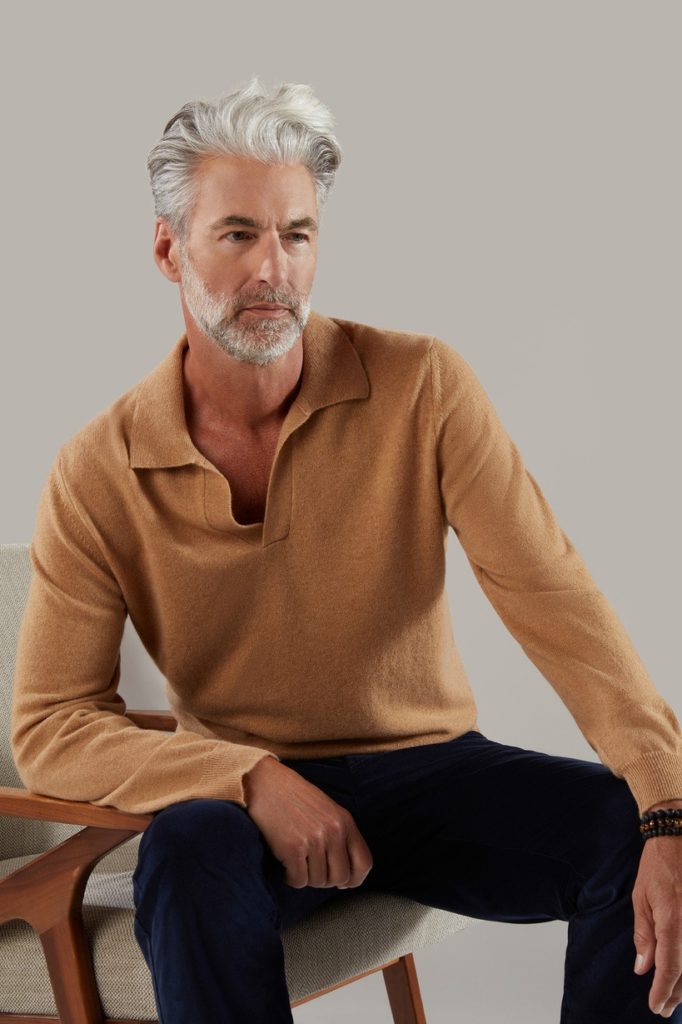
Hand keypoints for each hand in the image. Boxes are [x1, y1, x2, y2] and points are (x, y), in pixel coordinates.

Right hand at [242, 756, 373, 889]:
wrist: (266, 783)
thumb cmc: (295, 798)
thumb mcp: (328, 810)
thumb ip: (340, 836)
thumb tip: (346, 876)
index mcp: (345, 821)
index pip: (364, 863)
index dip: (354, 879)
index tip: (343, 882)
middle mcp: (333, 831)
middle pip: (341, 878)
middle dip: (325, 880)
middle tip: (311, 869)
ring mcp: (313, 840)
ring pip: (318, 881)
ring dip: (305, 876)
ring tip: (296, 860)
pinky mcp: (292, 848)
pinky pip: (298, 881)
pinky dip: (290, 878)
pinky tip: (285, 863)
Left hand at [632, 799, 681, 1016]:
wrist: (679, 838)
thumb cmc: (657, 867)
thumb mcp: (641, 899)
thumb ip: (645, 936)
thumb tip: (643, 969)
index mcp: (673, 922)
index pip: (669, 968)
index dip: (662, 991)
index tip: (655, 1007)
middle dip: (676, 994)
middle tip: (663, 1007)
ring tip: (676, 997)